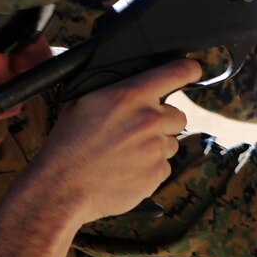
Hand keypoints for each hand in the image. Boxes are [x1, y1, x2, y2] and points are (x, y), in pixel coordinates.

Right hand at [0, 58, 198, 256]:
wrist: (62, 187)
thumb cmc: (67, 143)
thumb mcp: (84, 101)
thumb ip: (117, 89)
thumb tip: (134, 82)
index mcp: (131, 95)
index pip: (176, 72)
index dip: (189, 69)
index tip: (194, 70)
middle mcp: (149, 119)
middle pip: (178, 115)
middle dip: (163, 122)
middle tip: (137, 131)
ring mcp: (155, 148)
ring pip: (171, 143)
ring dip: (155, 147)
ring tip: (125, 154)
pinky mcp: (156, 174)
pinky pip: (164, 167)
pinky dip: (150, 169)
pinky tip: (126, 170)